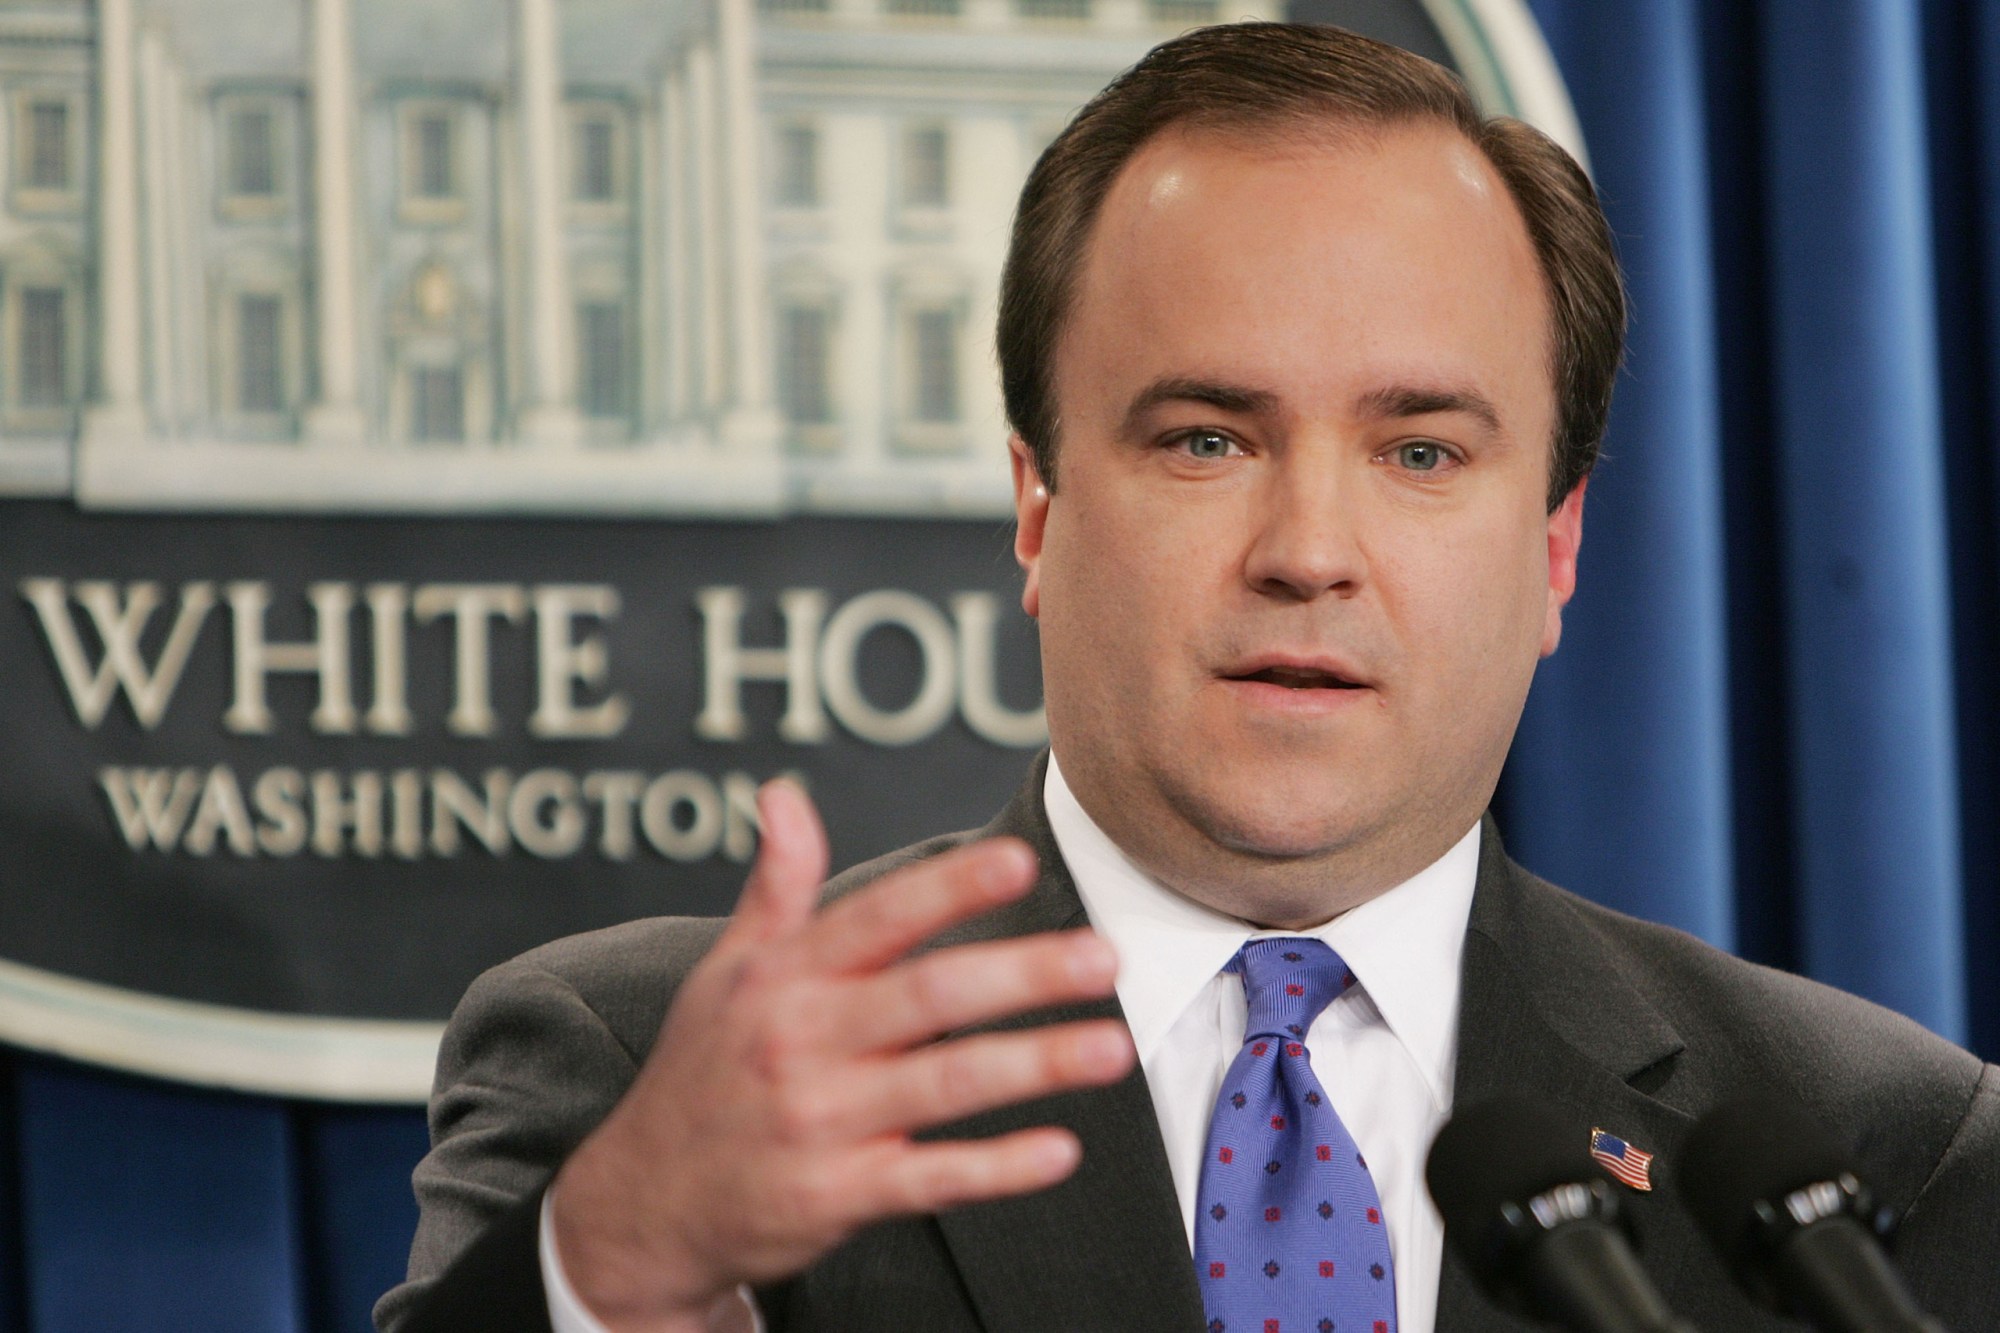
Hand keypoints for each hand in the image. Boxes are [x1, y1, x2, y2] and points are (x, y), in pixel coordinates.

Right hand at [548, 778, 1133, 1330]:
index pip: (878, 918)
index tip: (1019, 862)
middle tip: (1104, 957)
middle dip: (1023, 973)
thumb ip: (776, 885)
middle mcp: (802, 1043)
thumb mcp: (726, 972)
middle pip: (929, 996)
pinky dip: (998, 1168)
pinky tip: (1058, 1150)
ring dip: (1035, 1064)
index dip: (950, 888)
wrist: (646, 1203)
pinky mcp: (837, 1195)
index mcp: (785, 978)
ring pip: (945, 1085)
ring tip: (1111, 1047)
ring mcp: (821, 1122)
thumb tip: (783, 794)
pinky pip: (931, 1179)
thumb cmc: (704, 1073)